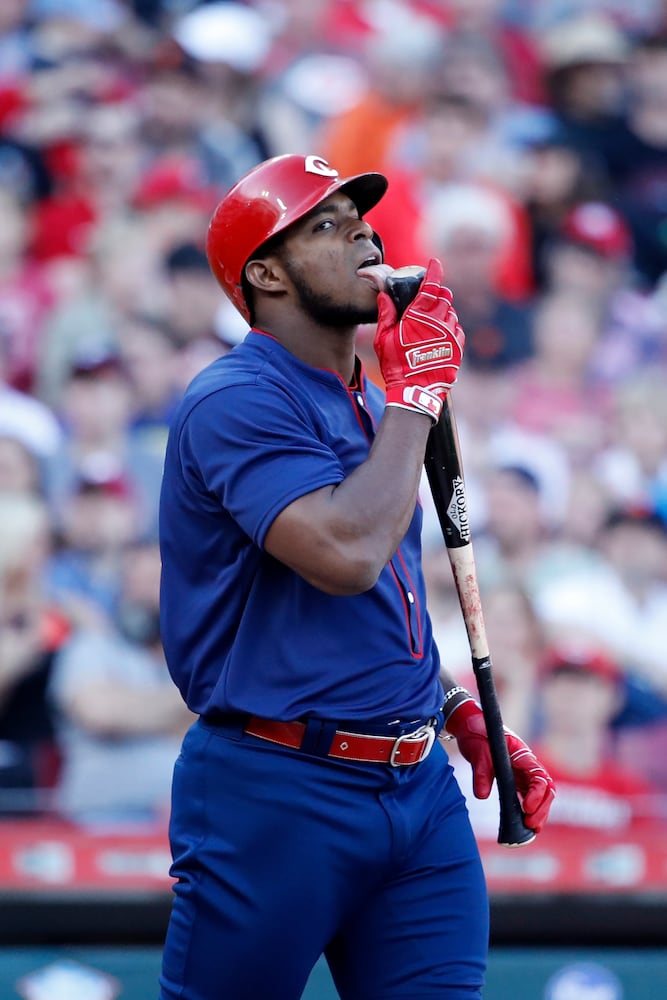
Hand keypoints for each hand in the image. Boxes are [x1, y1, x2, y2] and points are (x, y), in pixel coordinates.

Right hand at [374, 257, 464, 421]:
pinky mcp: (457, 347)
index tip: (434, 263)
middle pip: (444, 296)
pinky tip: (438, 336)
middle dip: (436, 293)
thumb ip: (386, 314)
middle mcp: (439, 321)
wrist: (415, 392)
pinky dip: (449, 327)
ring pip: (451, 313)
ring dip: (442, 312)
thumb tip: (384, 295)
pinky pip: (457, 329)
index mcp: (419, 315)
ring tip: (429, 323)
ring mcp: (451, 334)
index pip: (431, 285)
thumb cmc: (396, 365)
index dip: (434, 271)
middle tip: (426, 299)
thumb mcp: (383, 339)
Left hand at [446, 698, 554, 833]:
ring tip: (530, 830)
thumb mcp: (476, 751)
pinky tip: (524, 824)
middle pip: (546, 789)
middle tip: (530, 825)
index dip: (537, 794)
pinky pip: (528, 797)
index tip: (527, 807)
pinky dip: (530, 811)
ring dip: (539, 813)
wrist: (470, 725)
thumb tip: (482, 796)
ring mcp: (523, 773)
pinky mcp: (516, 780)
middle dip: (542, 809)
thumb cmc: (476, 734)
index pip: (538, 776)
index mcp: (521, 754)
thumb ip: (481, 772)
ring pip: (540, 795)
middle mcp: (526, 765)